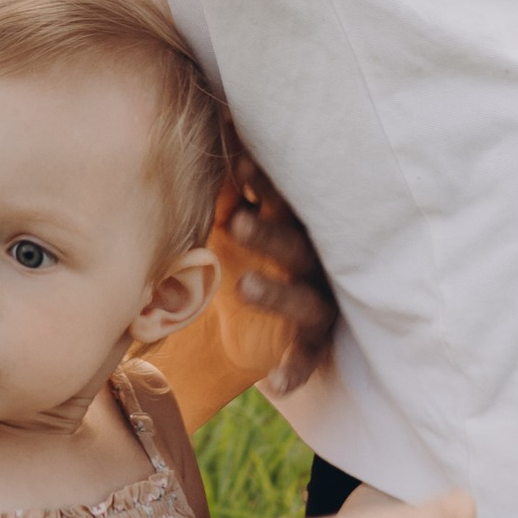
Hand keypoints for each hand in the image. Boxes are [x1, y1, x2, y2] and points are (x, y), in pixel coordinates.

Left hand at [213, 162, 336, 398]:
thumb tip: (200, 132)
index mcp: (289, 226)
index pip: (282, 200)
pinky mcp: (314, 343)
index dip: (265, 181)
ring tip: (243, 288)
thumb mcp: (228, 228)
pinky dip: (296, 370)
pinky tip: (276, 385)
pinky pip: (309, 358)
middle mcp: (311, 262)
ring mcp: (317, 303)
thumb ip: (221, 195)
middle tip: (237, 223)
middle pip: (294, 245)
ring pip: (305, 299)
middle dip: (267, 234)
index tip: (239, 162)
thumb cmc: (242, 257)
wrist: (255, 326)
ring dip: (277, 294)